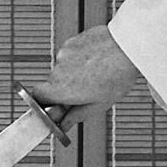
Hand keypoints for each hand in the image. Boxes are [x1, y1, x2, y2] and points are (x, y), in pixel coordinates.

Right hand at [26, 24, 145, 111]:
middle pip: (52, 83)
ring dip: (74, 73)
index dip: (44, 102)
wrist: (129, 48)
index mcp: (62, 89)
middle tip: (86, 92)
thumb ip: (76, 115)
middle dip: (64, 89)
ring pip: (63, 68)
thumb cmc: (118, 77)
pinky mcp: (72, 41)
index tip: (56, 106)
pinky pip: (71, 54)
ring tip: (97, 74)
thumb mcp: (99, 104)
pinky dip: (80, 59)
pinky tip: (97, 60)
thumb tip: (63, 125)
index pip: (37, 96)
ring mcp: (64, 53)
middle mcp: (58, 69)